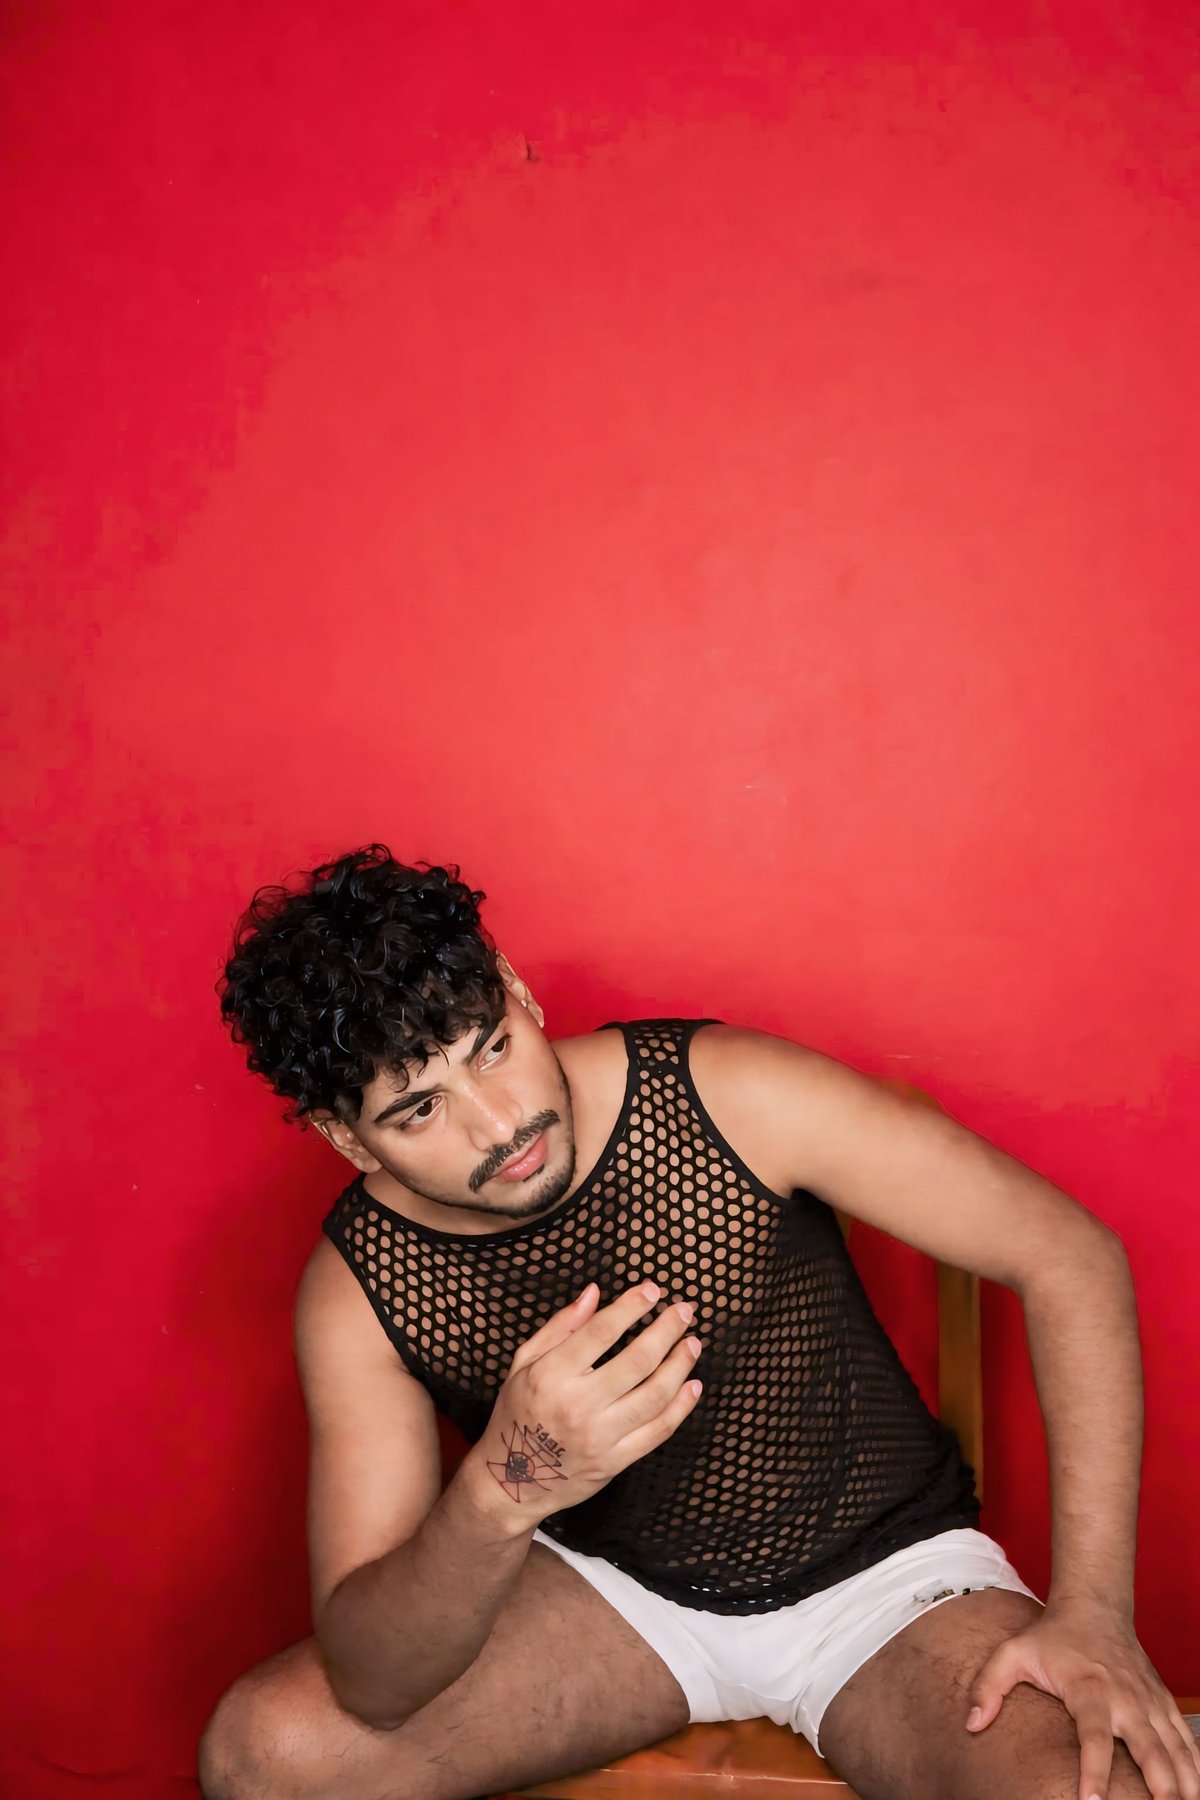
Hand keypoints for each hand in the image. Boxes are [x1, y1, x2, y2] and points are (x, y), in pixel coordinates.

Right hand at [470, 1280, 703, 1522]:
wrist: (512, 1483)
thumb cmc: (517, 1414)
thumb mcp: (523, 1363)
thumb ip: (560, 1327)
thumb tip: (594, 1292)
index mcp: (551, 1375)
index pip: (601, 1332)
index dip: (631, 1307)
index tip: (652, 1290)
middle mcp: (578, 1405)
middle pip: (638, 1361)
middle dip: (667, 1330)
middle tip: (684, 1311)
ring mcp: (600, 1437)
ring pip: (655, 1396)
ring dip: (680, 1365)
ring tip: (692, 1344)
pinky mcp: (615, 1462)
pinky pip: (658, 1432)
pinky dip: (681, 1407)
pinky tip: (692, 1385)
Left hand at [966, 1600, 1199, 1799]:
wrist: (1094, 1607)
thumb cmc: (1052, 1637)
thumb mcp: (1013, 1653)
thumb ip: (988, 1686)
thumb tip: (971, 1724)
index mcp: (1089, 1690)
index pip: (1094, 1737)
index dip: (1094, 1771)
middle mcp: (1126, 1699)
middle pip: (1149, 1750)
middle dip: (1160, 1788)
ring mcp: (1150, 1702)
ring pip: (1175, 1749)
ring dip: (1184, 1783)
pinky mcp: (1163, 1704)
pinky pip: (1185, 1739)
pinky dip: (1195, 1766)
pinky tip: (1196, 1790)